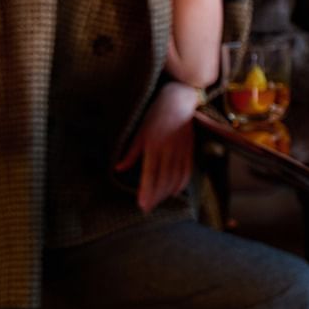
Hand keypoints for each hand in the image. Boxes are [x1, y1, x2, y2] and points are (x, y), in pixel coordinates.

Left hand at [114, 81, 196, 212]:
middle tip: (148, 208)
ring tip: (158, 201)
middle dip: (156, 196)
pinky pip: (187, 171)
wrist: (179, 100)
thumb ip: (131, 152)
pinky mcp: (190, 149)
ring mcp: (181, 150)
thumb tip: (118, 169)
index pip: (150, 174)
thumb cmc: (155, 115)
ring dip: (167, 193)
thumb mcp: (139, 132)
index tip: (142, 205)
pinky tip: (174, 191)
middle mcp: (169, 150)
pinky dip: (181, 184)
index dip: (147, 191)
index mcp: (154, 146)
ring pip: (176, 178)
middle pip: (164, 180)